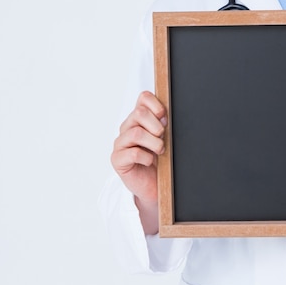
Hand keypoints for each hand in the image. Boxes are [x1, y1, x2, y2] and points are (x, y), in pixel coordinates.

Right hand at [110, 91, 166, 233]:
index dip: (156, 105)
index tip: (165, 117)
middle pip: (139, 113)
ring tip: (160, 151)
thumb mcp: (165, 140)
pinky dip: (146, 157)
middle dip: (156, 126)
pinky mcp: (117, 159)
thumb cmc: (160, 161)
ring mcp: (120, 144)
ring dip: (154, 143)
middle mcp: (127, 128)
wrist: (153, 186)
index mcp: (139, 119)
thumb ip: (164, 125)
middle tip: (163, 138)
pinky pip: (133, 153)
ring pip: (136, 133)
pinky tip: (150, 162)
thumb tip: (168, 115)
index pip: (143, 98)